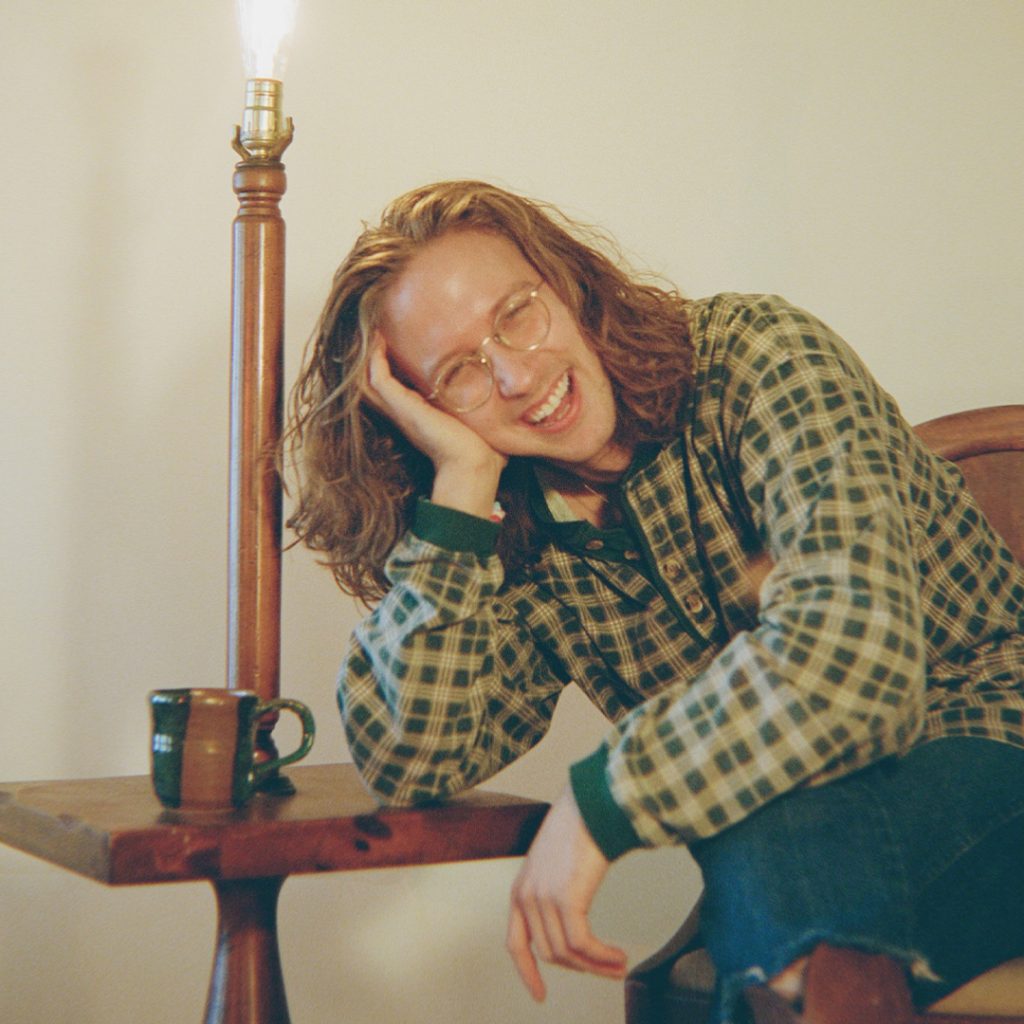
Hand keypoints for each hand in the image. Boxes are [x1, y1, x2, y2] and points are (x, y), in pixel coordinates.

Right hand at [364, 335, 506, 516]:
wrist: (474, 464)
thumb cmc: (481, 449)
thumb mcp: (475, 419)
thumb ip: (479, 406)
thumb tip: (513, 399)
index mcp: (418, 415)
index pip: (392, 388)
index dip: (387, 365)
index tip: (395, 340)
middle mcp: (404, 413)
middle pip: (372, 383)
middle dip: (371, 357)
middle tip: (378, 330)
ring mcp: (400, 410)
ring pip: (368, 379)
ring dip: (369, 354)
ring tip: (374, 329)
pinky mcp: (403, 406)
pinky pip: (377, 377)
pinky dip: (374, 357)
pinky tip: (380, 338)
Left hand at [507, 785, 627, 1000]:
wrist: (590, 803)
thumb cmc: (579, 826)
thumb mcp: (554, 863)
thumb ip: (554, 891)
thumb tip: (573, 924)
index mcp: (520, 889)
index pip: (515, 943)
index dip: (527, 972)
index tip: (539, 995)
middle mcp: (526, 896)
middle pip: (550, 952)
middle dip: (581, 968)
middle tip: (607, 971)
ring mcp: (543, 898)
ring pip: (567, 953)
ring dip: (596, 965)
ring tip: (618, 964)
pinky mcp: (565, 899)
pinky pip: (582, 945)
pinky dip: (602, 956)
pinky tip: (618, 955)